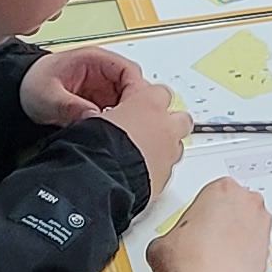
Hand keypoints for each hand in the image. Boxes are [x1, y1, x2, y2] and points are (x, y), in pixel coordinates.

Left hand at [19, 42, 140, 125]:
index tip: (135, 109)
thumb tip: (92, 116)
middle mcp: (103, 73)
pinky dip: (114, 123)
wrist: (17, 92)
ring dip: (124, 117)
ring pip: (127, 103)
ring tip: (114, 131)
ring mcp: (102, 89)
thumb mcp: (48, 95)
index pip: (129, 71)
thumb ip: (69, 106)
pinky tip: (106, 133)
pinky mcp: (99, 104)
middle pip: (134, 88)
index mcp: (94, 60)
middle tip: (125, 125)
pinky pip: (116, 113)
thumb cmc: (31, 83)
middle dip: (133, 107)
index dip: (137, 90)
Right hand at [98, 66, 193, 195]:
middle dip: (169, 122)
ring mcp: (170, 153)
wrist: (102, 180)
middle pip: (181, 117)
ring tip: (145, 152)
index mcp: (149, 104)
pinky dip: (158, 169)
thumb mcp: (91, 120)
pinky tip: (142, 172)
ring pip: (178, 145)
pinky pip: (168, 169)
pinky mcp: (166, 177)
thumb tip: (93, 116)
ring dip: (166, 147)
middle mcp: (166, 127)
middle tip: (150, 127)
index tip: (138, 105)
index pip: (159, 91)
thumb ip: (103, 116)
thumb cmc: (96, 146)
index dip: (149, 99)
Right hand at [146, 178, 267, 271]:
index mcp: (222, 188)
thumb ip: (169, 237)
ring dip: (236, 240)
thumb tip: (167, 248)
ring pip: (249, 228)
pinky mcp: (271, 253)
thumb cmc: (192, 263)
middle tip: (204, 242)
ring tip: (215, 260)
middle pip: (235, 207)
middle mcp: (248, 202)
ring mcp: (263, 227)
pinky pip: (256, 251)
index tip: (193, 226)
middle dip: (222, 222)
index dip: (199, 213)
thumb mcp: (161, 243)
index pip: (211, 193)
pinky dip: (245, 259)